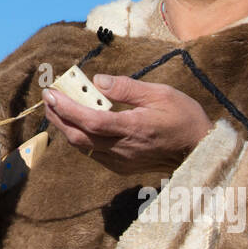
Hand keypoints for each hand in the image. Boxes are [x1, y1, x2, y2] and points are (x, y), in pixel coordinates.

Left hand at [42, 74, 211, 173]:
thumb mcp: (160, 93)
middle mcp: (123, 149)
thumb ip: (126, 88)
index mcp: (133, 128)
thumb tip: (96, 81)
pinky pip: (93, 153)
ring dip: (66, 127)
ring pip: (82, 147)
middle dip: (58, 117)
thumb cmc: (183, 117)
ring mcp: (121, 161)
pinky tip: (78, 124)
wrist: (199, 151)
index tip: (51, 94)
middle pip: (78, 136)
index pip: (91, 120)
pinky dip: (80, 137)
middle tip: (48, 98)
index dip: (67, 108)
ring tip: (57, 108)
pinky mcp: (122, 167)